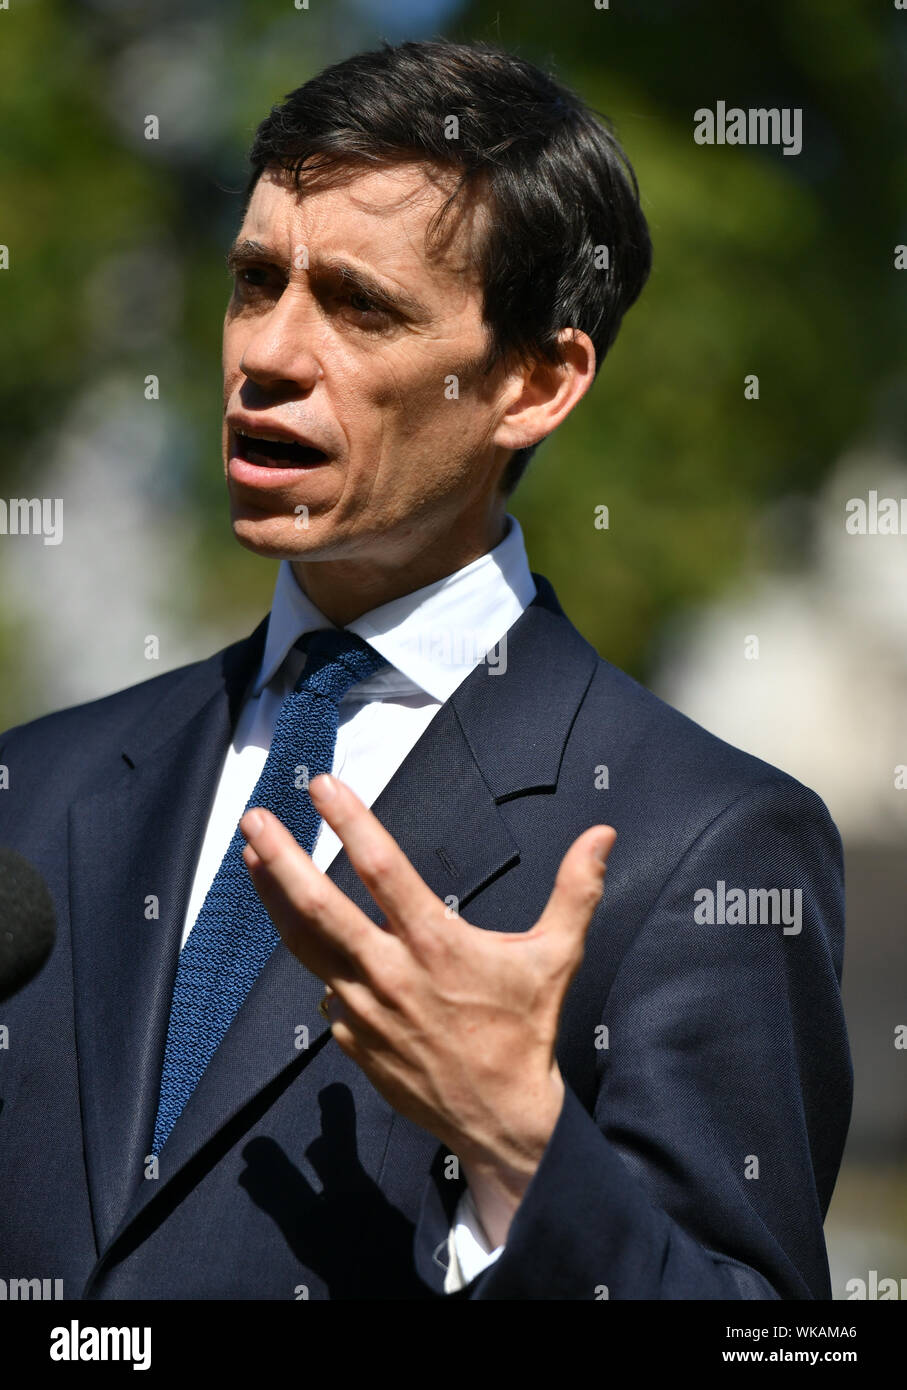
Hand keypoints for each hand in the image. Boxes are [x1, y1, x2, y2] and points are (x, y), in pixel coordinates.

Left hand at [239, 774, 614, 1246]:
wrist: (500, 1120)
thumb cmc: (525, 1032)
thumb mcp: (557, 956)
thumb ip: (575, 890)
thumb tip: (602, 834)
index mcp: (435, 943)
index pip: (382, 868)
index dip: (350, 821)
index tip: (323, 785)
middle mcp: (389, 973)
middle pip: (319, 907)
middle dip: (281, 858)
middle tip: (253, 820)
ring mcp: (363, 1010)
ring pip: (305, 946)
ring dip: (276, 900)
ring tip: (253, 862)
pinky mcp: (350, 1040)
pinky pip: (325, 993)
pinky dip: (320, 965)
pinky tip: (316, 946)